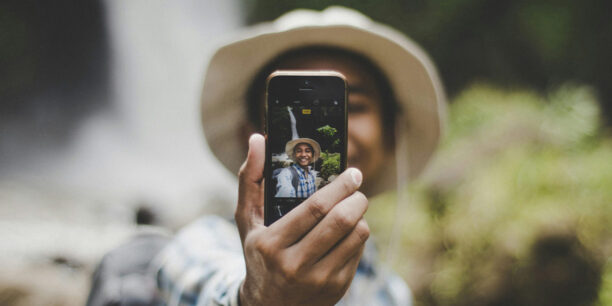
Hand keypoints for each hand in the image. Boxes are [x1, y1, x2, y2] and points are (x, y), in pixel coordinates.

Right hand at [236, 134, 369, 305]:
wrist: (268, 305)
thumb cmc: (258, 253)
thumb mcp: (246, 219)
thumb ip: (250, 178)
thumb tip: (257, 138)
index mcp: (271, 244)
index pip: (314, 209)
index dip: (339, 187)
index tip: (352, 172)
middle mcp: (294, 266)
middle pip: (340, 222)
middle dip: (356, 197)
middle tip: (357, 184)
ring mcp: (319, 280)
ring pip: (356, 236)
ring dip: (360, 215)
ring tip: (353, 205)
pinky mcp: (337, 288)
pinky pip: (359, 251)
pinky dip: (358, 234)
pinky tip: (348, 229)